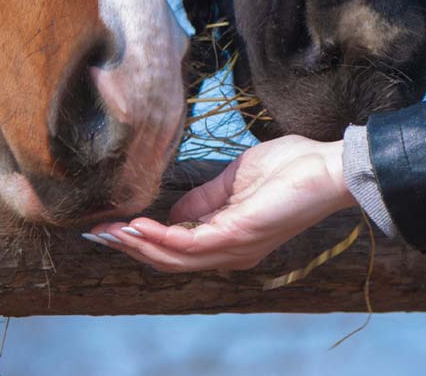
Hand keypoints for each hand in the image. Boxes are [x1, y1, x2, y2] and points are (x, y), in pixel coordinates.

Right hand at [84, 135, 356, 271]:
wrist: (329, 166)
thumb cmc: (292, 167)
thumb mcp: (234, 181)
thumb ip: (204, 200)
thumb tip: (173, 212)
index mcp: (229, 239)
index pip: (177, 250)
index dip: (140, 241)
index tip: (109, 227)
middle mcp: (230, 252)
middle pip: (168, 260)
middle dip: (129, 247)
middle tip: (96, 233)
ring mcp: (234, 247)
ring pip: (174, 258)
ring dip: (137, 244)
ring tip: (109, 230)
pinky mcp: (238, 236)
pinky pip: (190, 244)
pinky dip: (161, 236)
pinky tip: (139, 224)